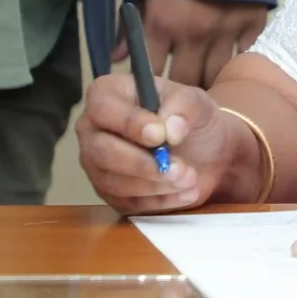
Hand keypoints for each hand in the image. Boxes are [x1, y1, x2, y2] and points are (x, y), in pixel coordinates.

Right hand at [75, 65, 257, 212]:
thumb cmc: (189, 118)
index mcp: (108, 94)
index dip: (129, 123)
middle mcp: (92, 129)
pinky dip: (158, 202)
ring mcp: (97, 164)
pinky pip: (126, 204)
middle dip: (142, 163)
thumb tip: (170, 130)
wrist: (203, 150)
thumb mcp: (197, 102)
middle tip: (178, 168)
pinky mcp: (110, 194)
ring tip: (189, 179)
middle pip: (101, 150)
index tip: (160, 135)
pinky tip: (185, 193)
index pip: (104, 108)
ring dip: (154, 185)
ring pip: (112, 182)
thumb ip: (184, 107)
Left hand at [124, 0, 269, 88]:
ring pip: (220, 74)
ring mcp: (228, 28)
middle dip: (183, 91)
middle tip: (181, 94)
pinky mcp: (253, 18)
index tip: (152, 91)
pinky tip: (232, 64)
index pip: (153, 75)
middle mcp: (195, 33)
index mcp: (162, 24)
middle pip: (189, 82)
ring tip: (205, 82)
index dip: (152, 88)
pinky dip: (238, 61)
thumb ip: (129, 24)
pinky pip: (247, 54)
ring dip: (211, 80)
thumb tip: (117, 57)